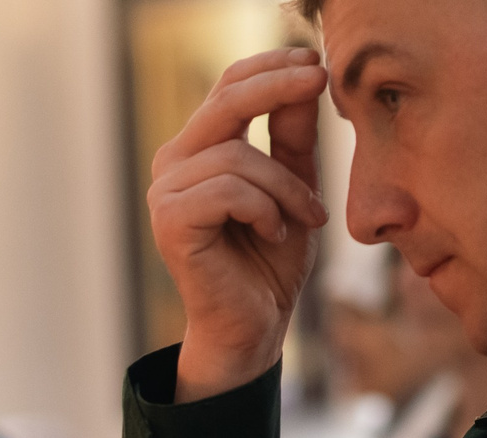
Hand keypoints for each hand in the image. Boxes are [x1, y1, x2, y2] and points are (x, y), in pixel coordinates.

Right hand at [148, 47, 328, 401]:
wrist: (252, 326)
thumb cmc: (270, 262)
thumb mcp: (293, 187)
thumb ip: (293, 137)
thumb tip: (308, 75)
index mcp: (200, 150)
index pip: (228, 88)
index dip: (270, 68)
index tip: (316, 62)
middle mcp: (174, 164)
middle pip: (225, 103)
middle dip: (277, 87)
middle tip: (321, 81)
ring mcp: (166, 193)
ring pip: (236, 157)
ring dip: (285, 187)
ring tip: (305, 218)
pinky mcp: (170, 223)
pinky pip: (227, 191)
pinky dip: (264, 210)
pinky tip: (274, 235)